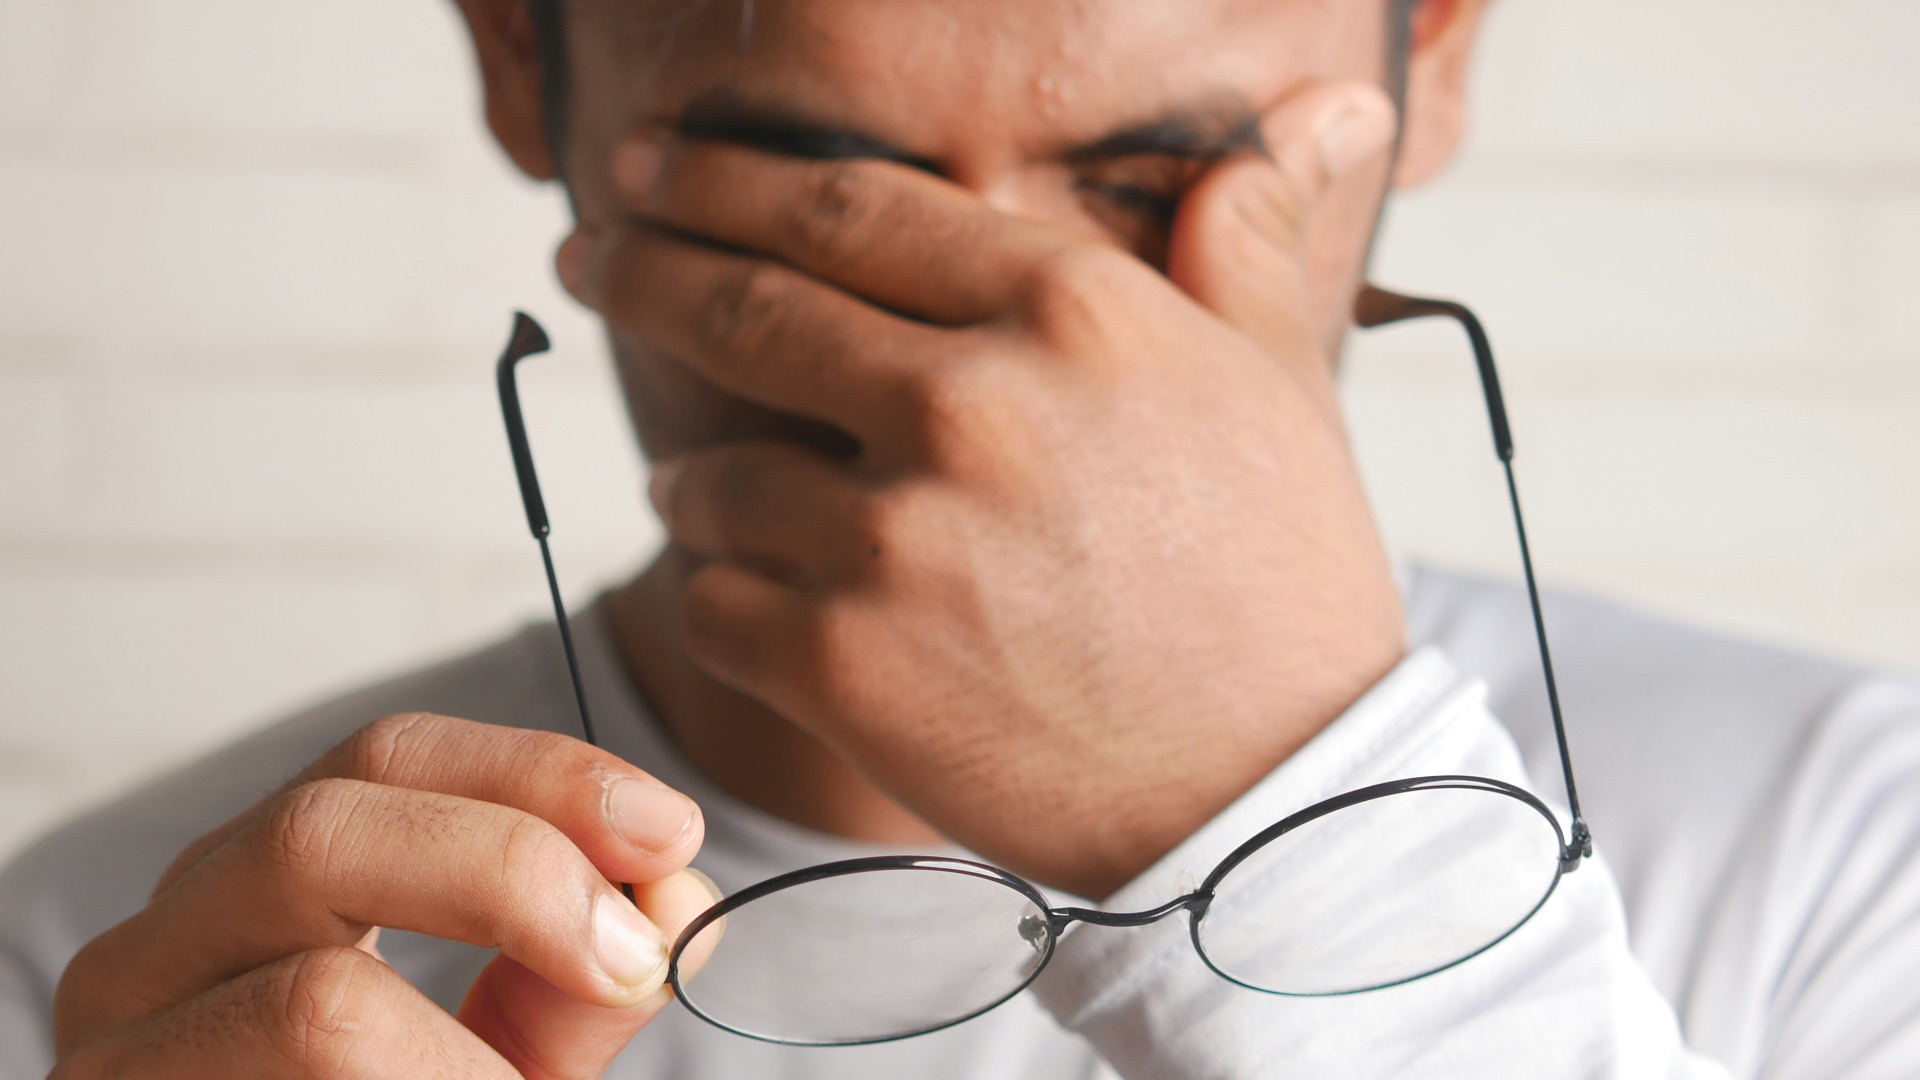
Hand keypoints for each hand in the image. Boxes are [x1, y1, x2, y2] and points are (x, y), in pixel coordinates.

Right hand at [51, 714, 717, 1078]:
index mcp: (254, 892)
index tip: (670, 833)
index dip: (540, 774)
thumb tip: (676, 900)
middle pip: (326, 826)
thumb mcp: (499, 1064)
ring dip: (472, 1056)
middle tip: (632, 956)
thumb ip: (577, 985)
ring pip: (316, 1001)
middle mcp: (155, 949)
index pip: (387, 759)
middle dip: (515, 870)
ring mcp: (115, 1052)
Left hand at [565, 81, 1405, 899]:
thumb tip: (1324, 107)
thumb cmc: (1283, 583)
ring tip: (692, 488)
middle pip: (744, 307)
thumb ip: (1249, 237)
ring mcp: (894, 538)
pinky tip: (744, 596)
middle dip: (639, 270)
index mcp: (1067, 311)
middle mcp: (966, 403)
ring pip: (711, 475)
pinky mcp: (844, 667)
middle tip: (586, 253)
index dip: (723, 178)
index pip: (849, 207)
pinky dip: (716, 595)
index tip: (652, 167)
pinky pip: (713, 603)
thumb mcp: (1283, 385)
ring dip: (689, 477)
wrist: (1276, 797)